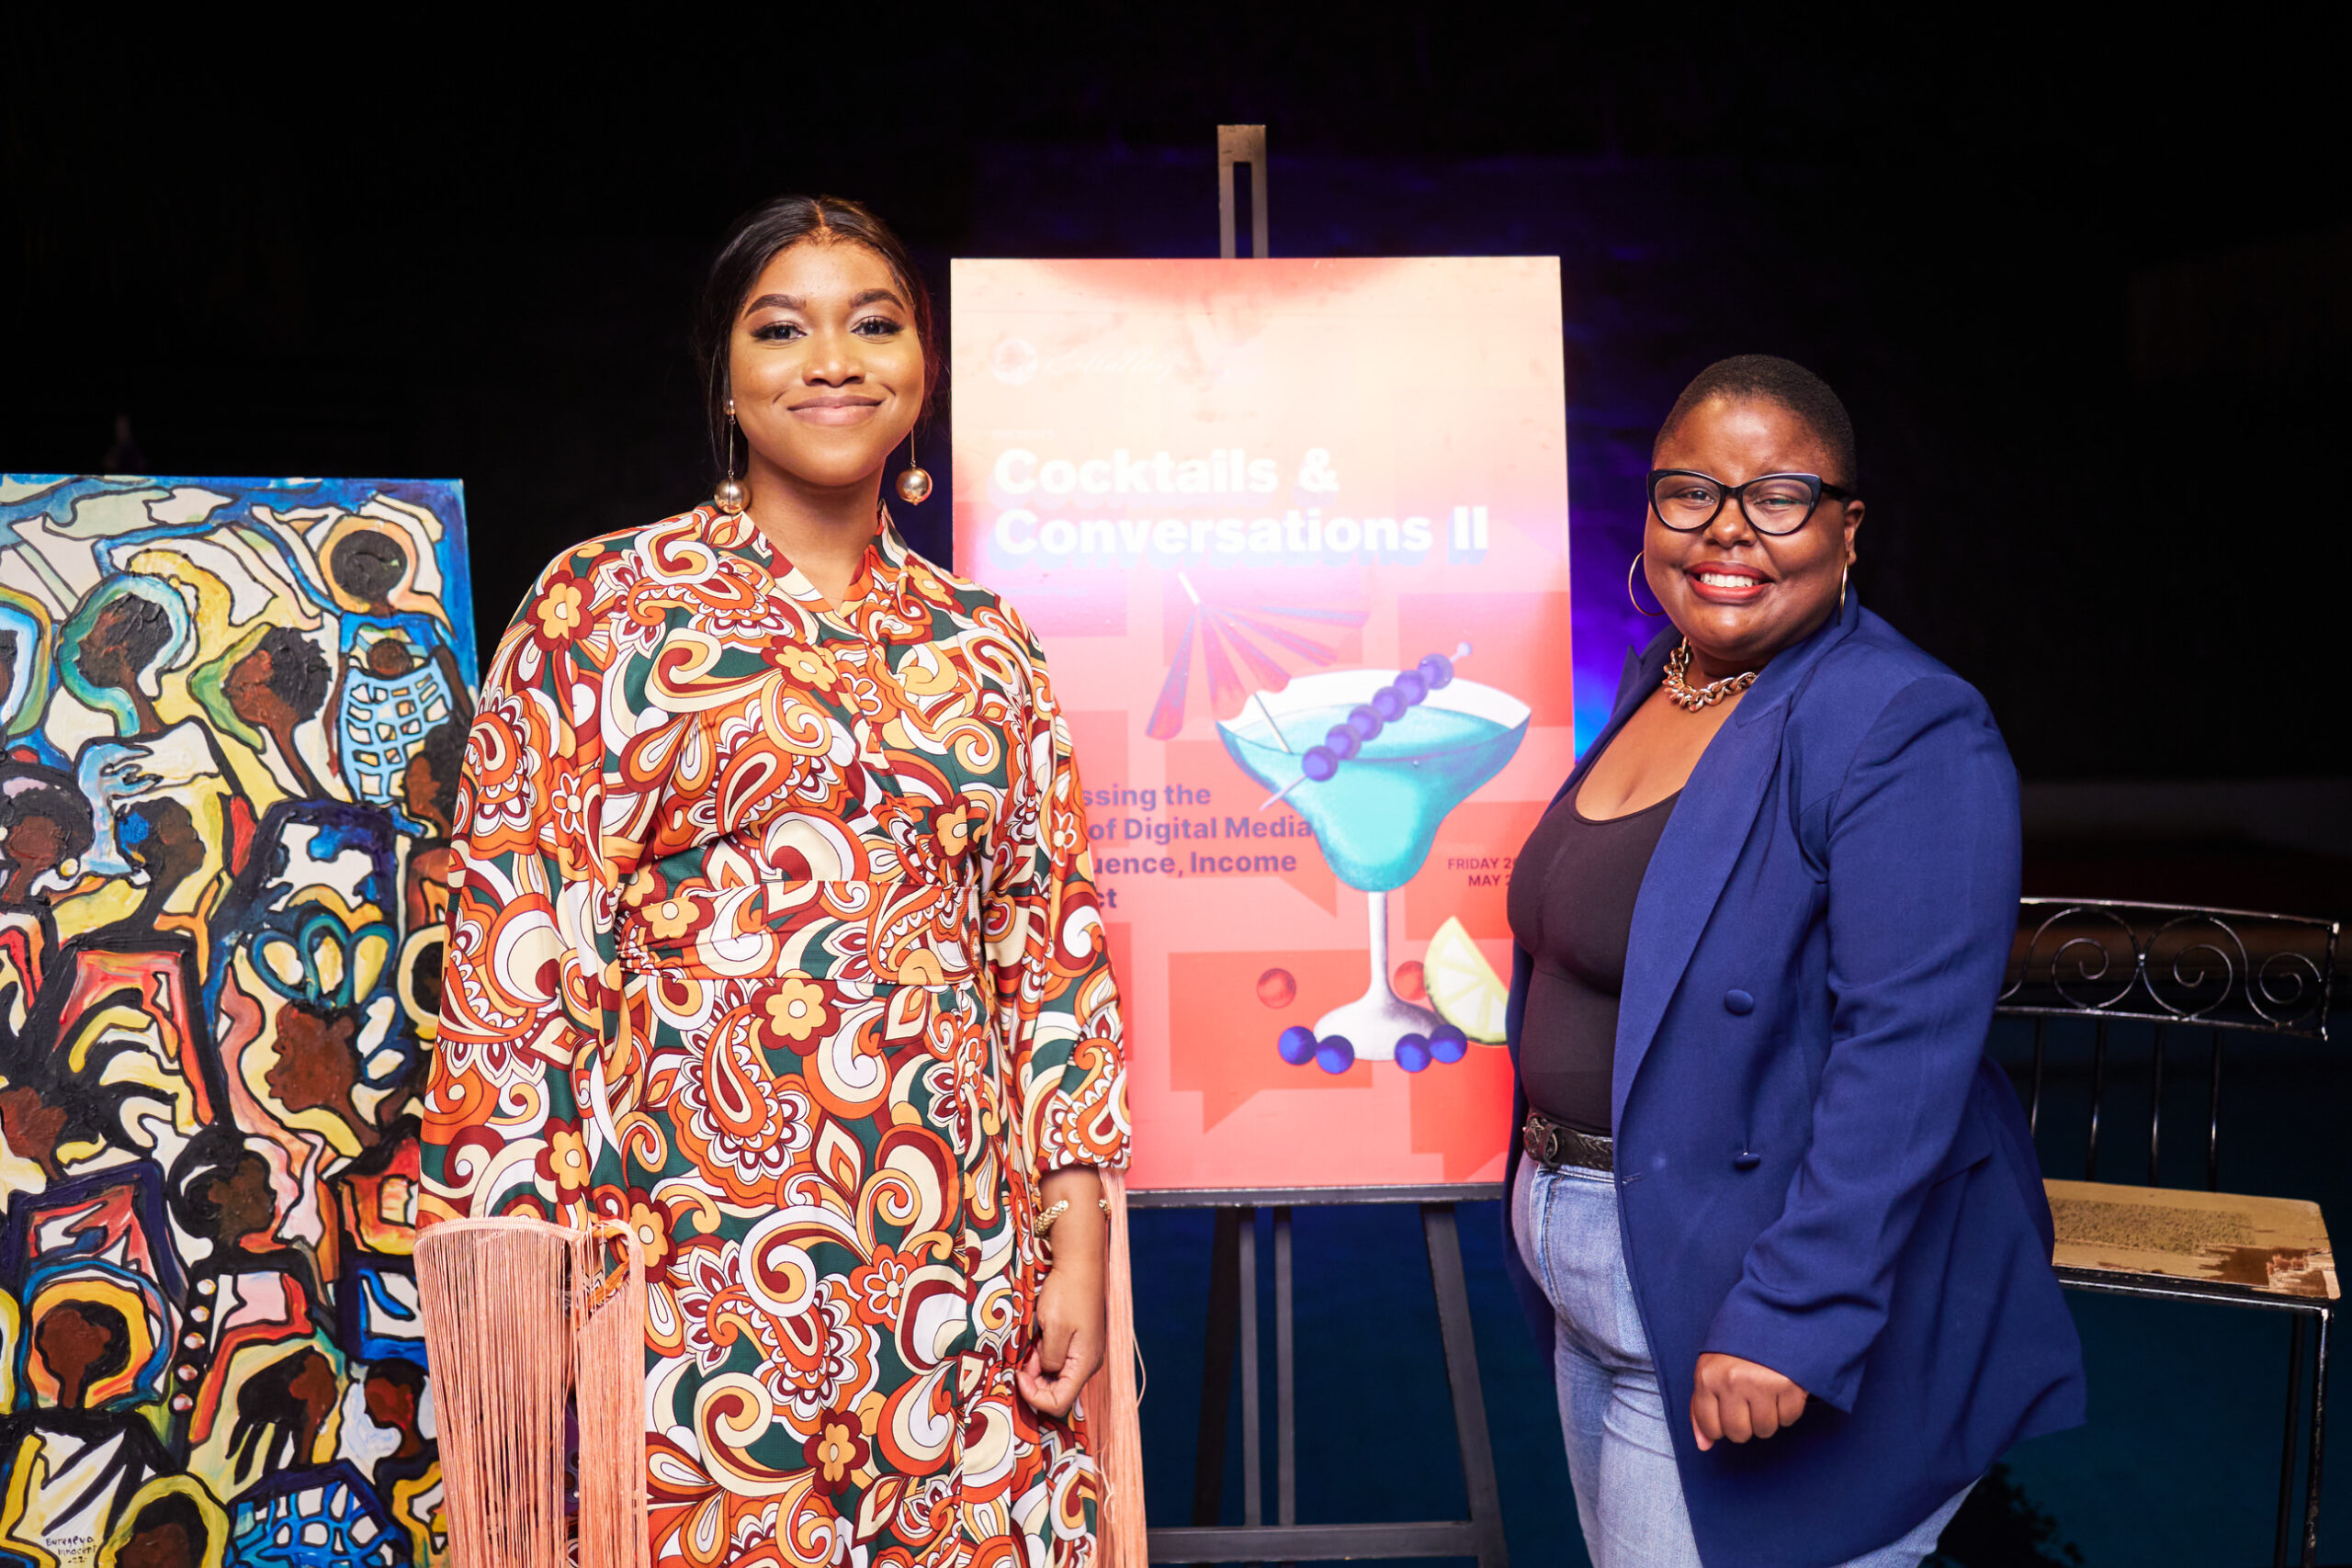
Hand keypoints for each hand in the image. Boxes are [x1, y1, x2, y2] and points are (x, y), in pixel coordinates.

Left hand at [1015, 1169, 1107, 1418]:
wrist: (1080, 1263)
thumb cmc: (1067, 1294)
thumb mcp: (1052, 1328)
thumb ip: (1046, 1359)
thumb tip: (1041, 1372)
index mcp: (1084, 1364)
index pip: (1059, 1402)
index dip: (1034, 1396)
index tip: (1018, 1375)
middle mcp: (1087, 1364)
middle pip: (1059, 1392)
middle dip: (1035, 1383)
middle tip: (1020, 1362)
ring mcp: (1084, 1353)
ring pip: (1057, 1377)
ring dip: (1037, 1370)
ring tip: (1028, 1347)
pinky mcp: (1079, 1342)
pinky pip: (1060, 1362)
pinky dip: (1044, 1357)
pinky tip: (1036, 1341)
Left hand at [1690, 1353, 1807, 1450]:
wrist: (1774, 1316)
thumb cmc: (1738, 1347)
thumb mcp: (1710, 1369)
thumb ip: (1701, 1407)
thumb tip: (1703, 1445)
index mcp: (1708, 1376)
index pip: (1710, 1427)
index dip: (1720, 1426)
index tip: (1727, 1411)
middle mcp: (1732, 1381)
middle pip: (1738, 1433)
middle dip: (1745, 1423)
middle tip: (1748, 1400)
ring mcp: (1761, 1383)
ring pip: (1764, 1430)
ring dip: (1767, 1417)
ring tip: (1766, 1391)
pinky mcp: (1789, 1385)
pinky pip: (1788, 1419)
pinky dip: (1787, 1409)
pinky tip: (1781, 1388)